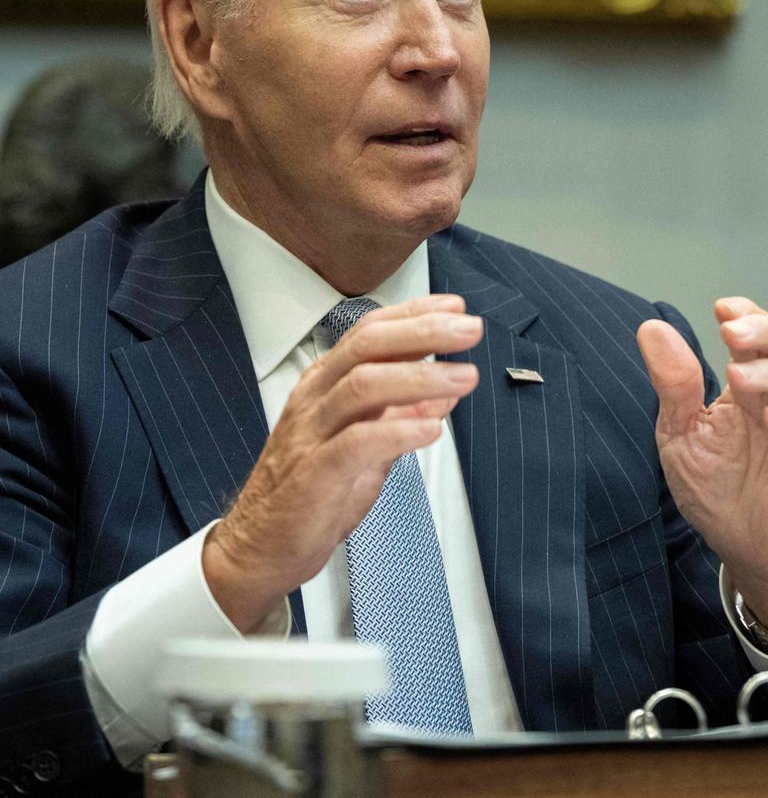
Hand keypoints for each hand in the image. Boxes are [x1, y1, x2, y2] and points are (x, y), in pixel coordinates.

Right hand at [203, 294, 482, 629]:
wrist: (259, 547)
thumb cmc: (310, 492)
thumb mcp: (365, 446)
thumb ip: (400, 416)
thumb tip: (444, 394)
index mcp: (324, 385)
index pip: (368, 332)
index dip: (413, 315)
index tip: (455, 307)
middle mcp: (315, 399)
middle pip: (366, 347)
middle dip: (422, 332)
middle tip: (468, 329)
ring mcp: (311, 434)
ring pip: (362, 386)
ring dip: (419, 377)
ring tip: (463, 377)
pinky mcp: (313, 475)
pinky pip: (357, 443)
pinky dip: (399, 431)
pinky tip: (432, 428)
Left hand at [637, 297, 767, 621]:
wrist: (742, 547)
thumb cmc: (713, 492)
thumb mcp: (682, 435)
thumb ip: (674, 383)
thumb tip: (649, 329)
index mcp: (747, 386)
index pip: (754, 334)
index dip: (744, 315)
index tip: (722, 312)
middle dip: (762, 329)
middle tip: (732, 335)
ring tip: (740, 380)